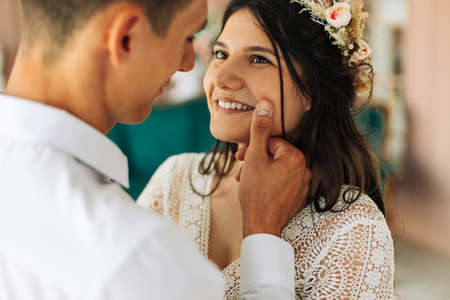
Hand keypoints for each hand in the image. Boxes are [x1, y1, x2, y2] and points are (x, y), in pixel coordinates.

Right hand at [237, 100, 311, 236]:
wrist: (262, 226)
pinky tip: (257, 189)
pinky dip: (269, 182)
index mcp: (296, 157)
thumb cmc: (256, 193)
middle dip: (255, 160)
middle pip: (275, 155)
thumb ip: (260, 130)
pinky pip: (282, 181)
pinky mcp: (298, 196)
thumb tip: (266, 106)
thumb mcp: (254, 157)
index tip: (241, 157)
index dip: (253, 148)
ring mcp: (303, 184)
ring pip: (277, 168)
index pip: (272, 142)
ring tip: (246, 181)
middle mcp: (304, 169)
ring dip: (260, 171)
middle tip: (242, 169)